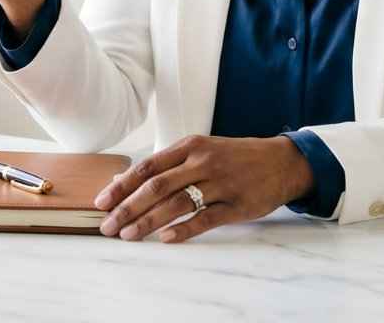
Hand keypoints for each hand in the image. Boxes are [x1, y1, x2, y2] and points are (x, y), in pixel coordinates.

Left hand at [95, 135, 315, 243]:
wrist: (280, 162)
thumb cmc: (234, 157)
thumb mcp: (201, 150)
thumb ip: (168, 165)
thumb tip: (127, 183)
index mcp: (190, 146)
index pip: (147, 167)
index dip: (122, 186)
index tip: (102, 202)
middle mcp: (202, 162)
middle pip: (156, 186)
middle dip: (127, 208)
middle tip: (108, 226)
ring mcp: (220, 183)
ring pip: (176, 203)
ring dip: (148, 221)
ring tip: (128, 235)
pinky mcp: (236, 205)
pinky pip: (205, 219)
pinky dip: (183, 229)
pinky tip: (165, 238)